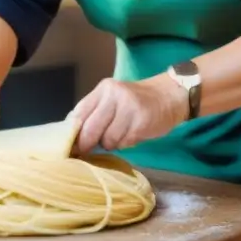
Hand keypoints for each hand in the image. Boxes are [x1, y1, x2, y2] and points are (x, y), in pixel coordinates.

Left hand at [69, 75, 187, 155]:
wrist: (169, 96)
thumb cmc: (135, 102)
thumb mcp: (112, 100)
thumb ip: (93, 114)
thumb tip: (71, 137)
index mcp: (103, 89)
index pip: (78, 114)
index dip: (72, 134)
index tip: (71, 147)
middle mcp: (114, 95)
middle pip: (89, 129)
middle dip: (87, 144)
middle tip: (88, 150)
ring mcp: (129, 107)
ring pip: (107, 140)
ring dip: (110, 144)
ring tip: (120, 135)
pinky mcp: (141, 122)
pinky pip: (124, 143)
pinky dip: (125, 144)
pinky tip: (132, 134)